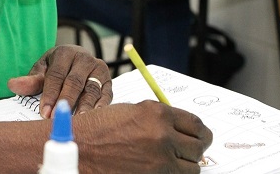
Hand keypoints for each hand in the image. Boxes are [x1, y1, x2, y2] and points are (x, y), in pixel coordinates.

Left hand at [7, 45, 111, 117]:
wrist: (76, 60)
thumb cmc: (56, 68)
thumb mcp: (41, 70)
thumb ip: (30, 81)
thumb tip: (12, 85)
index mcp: (65, 53)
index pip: (56, 75)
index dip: (50, 94)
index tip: (44, 112)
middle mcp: (84, 58)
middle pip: (74, 82)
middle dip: (65, 101)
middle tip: (58, 118)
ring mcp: (98, 68)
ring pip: (91, 89)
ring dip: (85, 106)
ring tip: (78, 121)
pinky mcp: (108, 80)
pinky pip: (106, 94)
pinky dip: (101, 106)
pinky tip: (94, 117)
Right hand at [77, 101, 212, 173]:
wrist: (78, 147)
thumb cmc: (98, 128)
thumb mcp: (130, 111)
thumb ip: (157, 116)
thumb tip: (179, 126)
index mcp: (157, 114)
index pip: (196, 124)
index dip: (200, 132)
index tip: (199, 136)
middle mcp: (162, 136)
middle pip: (199, 147)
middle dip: (195, 149)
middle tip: (189, 150)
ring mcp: (159, 161)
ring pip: (193, 168)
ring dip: (186, 165)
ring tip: (173, 161)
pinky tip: (162, 169)